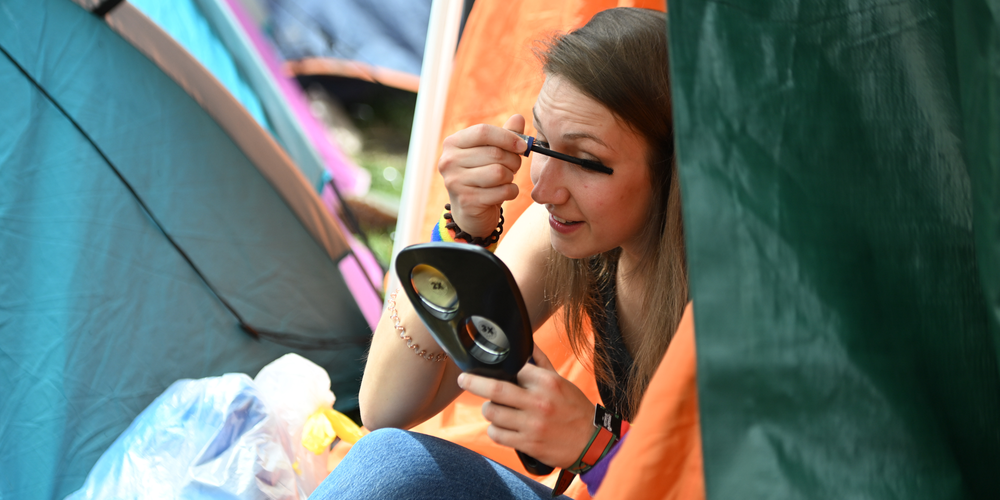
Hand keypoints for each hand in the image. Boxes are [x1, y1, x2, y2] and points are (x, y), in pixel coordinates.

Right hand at [438, 115, 527, 237]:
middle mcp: (448, 161)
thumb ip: (505, 135)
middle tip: (514, 167)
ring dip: (511, 177)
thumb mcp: (491, 153)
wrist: (470, 212)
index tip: (523, 146)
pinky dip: (511, 192)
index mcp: (453, 143)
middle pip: (494, 153)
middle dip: (513, 160)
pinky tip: (505, 193)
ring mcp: (455, 182)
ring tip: (506, 180)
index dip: (508, 137)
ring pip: (499, 172)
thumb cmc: (482, 177)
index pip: (483, 131)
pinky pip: (502, 191)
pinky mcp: (466, 201)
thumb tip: (518, 118)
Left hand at [457, 345, 595, 467]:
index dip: (499, 369)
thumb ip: (542, 362)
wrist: (592, 442)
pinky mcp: (528, 443)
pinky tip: (501, 427)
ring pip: (493, 413)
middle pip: (496, 389)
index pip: (513, 369)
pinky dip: (495, 430)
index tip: (487, 368)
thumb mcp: (561, 381)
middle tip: (464, 379)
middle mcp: (538, 402)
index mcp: (547, 382)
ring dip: (489, 410)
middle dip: (474, 383)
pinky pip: (497, 435)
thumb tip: (527, 343)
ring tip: (495, 409)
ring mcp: (532, 424)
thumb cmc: (575, 409)